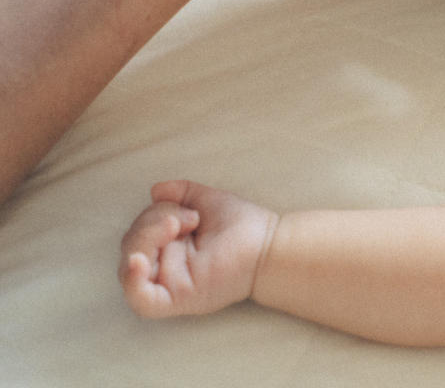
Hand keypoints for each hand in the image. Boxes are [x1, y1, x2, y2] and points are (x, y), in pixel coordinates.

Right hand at [119, 180, 277, 318]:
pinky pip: (142, 300)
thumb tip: (155, 190)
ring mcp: (169, 283)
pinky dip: (132, 281)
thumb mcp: (207, 201)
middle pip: (131, 247)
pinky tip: (139, 261)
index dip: (152, 216)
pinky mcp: (177, 299)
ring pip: (129, 270)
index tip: (191, 212)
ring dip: (144, 241)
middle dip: (149, 224)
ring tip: (175, 226)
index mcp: (168, 245)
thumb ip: (180, 193)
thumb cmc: (243, 225)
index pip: (138, 232)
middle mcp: (164, 266)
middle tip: (187, 218)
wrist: (270, 245)